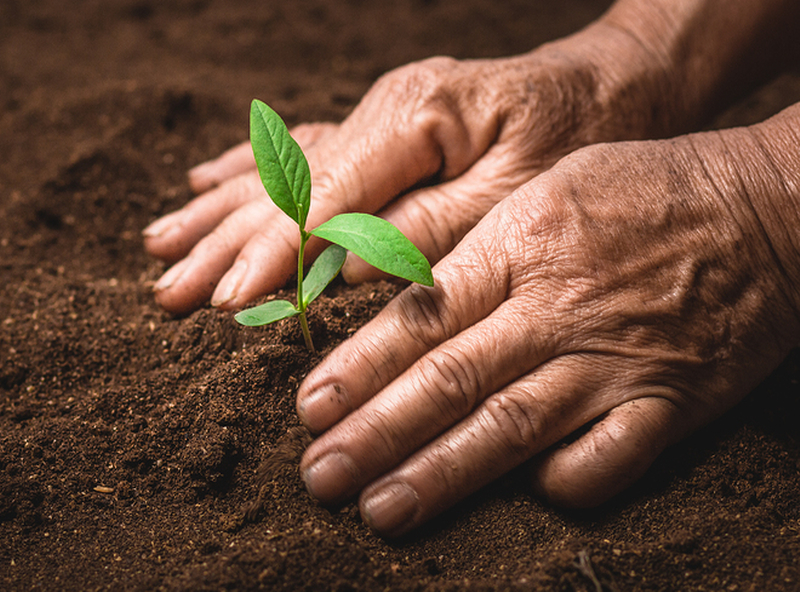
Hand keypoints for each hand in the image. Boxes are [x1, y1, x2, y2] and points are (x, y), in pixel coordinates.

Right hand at [143, 22, 668, 314]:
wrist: (614, 83)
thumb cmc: (578, 137)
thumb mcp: (516, 193)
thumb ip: (427, 230)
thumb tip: (344, 271)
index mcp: (416, 119)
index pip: (324, 201)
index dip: (271, 256)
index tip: (224, 302)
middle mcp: (384, 110)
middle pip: (287, 186)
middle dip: (225, 243)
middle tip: (167, 293)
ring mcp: (378, 116)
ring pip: (283, 170)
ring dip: (221, 213)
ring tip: (162, 246)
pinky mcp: (384, 127)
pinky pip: (306, 152)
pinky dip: (253, 173)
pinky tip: (208, 178)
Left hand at [296, 120, 799, 536]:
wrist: (762, 207)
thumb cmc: (643, 190)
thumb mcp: (545, 192)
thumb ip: (475, 252)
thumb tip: (402, 307)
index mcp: (521, 248)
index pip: (423, 317)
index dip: (361, 368)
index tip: (311, 408)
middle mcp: (557, 310)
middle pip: (450, 380)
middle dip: (377, 433)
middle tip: (320, 475)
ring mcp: (614, 360)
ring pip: (511, 426)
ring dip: (440, 472)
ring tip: (381, 508)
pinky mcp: (670, 400)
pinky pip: (607, 459)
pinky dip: (561, 482)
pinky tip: (523, 494)